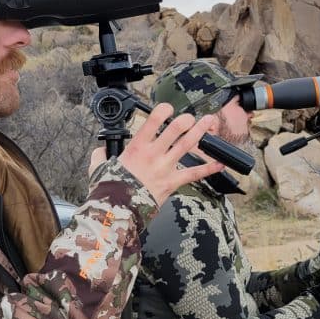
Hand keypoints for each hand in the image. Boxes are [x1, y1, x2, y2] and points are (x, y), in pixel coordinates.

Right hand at [93, 103, 223, 204]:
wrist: (117, 210)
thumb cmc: (109, 189)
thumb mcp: (99, 167)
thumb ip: (101, 156)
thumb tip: (101, 151)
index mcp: (137, 147)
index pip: (153, 120)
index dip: (163, 110)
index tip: (168, 108)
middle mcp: (154, 153)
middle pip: (176, 129)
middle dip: (186, 120)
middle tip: (190, 117)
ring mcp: (165, 167)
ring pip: (187, 145)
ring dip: (200, 132)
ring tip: (209, 122)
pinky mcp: (172, 182)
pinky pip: (195, 174)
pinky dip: (209, 168)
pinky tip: (220, 163)